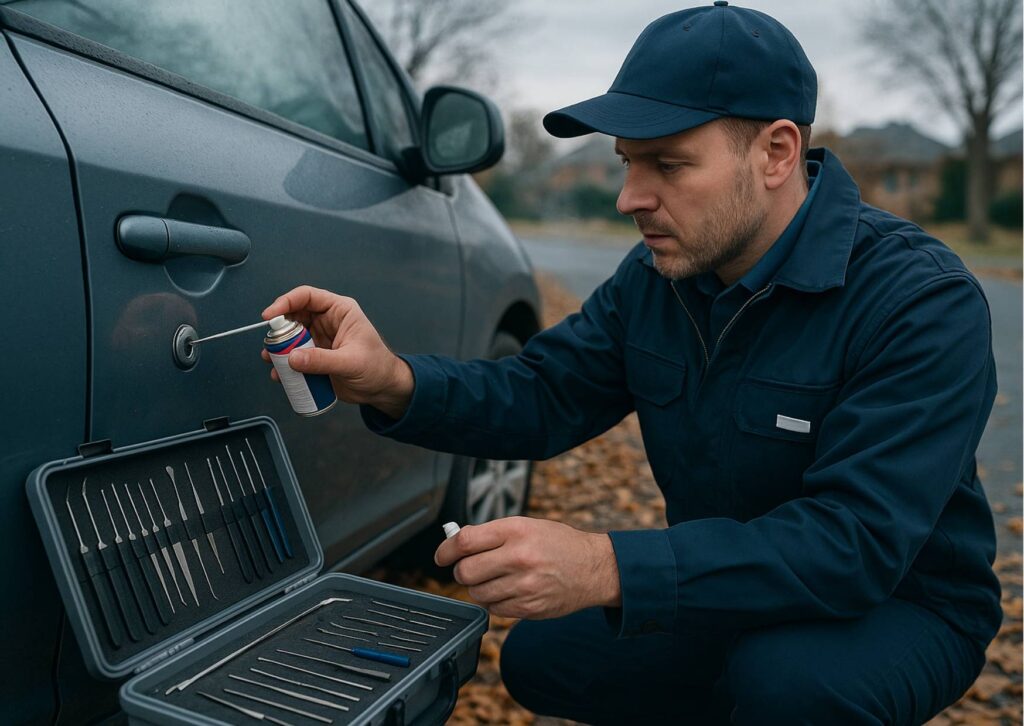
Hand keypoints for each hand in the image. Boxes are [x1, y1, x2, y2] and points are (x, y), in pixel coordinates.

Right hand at [261, 286, 413, 418]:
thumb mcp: (351, 362)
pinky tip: (281, 375)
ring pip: (290, 337)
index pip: (308, 296)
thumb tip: (293, 358)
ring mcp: (319, 339)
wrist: (382, 389)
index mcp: (340, 311)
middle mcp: (327, 321)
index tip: (270, 316)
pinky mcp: (314, 356)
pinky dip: (284, 364)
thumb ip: (322, 360)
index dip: (286, 302)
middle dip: (279, 329)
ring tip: (272, 360)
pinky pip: (293, 356)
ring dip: (278, 348)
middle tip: (271, 344)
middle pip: (294, 316)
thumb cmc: (377, 367)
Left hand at [435, 516, 621, 618]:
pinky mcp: (529, 608)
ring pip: (477, 593)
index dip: (445, 550)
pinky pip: (494, 608)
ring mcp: (524, 585)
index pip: (465, 542)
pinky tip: (509, 590)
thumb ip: (492, 534)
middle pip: (465, 571)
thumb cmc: (558, 544)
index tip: (441, 556)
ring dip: (478, 588)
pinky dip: (495, 601)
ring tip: (495, 578)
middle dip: (461, 571)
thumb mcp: (527, 526)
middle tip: (470, 568)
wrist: (593, 568)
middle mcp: (519, 557)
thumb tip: (456, 543)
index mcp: (516, 530)